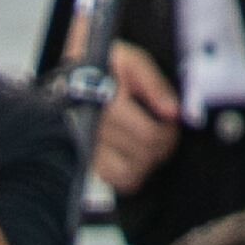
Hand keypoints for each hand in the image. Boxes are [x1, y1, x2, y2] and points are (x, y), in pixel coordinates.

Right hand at [92, 42, 179, 195]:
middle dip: (164, 146)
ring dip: (148, 163)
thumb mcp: (133, 62)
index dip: (169, 133)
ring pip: (131, 175)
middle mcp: (95, 133)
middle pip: (144, 157)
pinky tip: (134, 158)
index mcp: (108, 107)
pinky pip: (116, 182)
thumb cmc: (105, 66)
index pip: (150, 136)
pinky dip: (131, 175)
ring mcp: (88, 152)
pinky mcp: (86, 164)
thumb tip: (173, 113)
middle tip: (165, 133)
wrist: (72, 74)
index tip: (171, 122)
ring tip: (151, 146)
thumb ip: (155, 85)